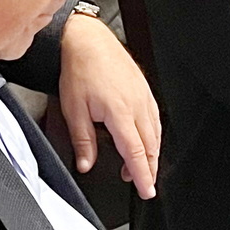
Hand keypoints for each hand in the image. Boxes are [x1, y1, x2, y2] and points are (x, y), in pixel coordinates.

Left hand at [58, 8, 160, 198]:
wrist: (88, 39)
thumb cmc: (80, 68)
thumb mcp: (73, 109)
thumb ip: (83, 140)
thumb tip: (86, 164)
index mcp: (120, 113)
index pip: (136, 153)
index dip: (142, 176)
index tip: (146, 190)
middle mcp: (136, 105)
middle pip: (151, 146)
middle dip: (149, 169)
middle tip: (144, 184)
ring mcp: (143, 95)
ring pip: (156, 132)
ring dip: (152, 153)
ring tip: (140, 166)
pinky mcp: (144, 88)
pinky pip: (155, 117)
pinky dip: (154, 134)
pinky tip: (147, 139)